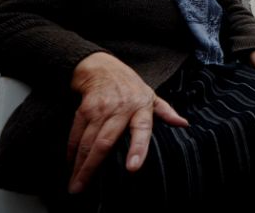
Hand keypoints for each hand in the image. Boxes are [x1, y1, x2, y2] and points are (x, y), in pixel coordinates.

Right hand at [66, 52, 188, 193]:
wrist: (102, 66)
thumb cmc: (130, 85)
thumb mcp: (151, 95)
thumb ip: (166, 112)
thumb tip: (183, 124)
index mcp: (141, 107)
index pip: (142, 129)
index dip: (138, 148)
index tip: (132, 168)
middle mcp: (120, 109)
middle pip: (105, 142)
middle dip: (92, 167)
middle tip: (82, 188)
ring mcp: (100, 109)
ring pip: (88, 141)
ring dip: (79, 164)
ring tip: (75, 184)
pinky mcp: (84, 109)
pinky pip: (76, 134)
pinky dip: (71, 151)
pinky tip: (70, 164)